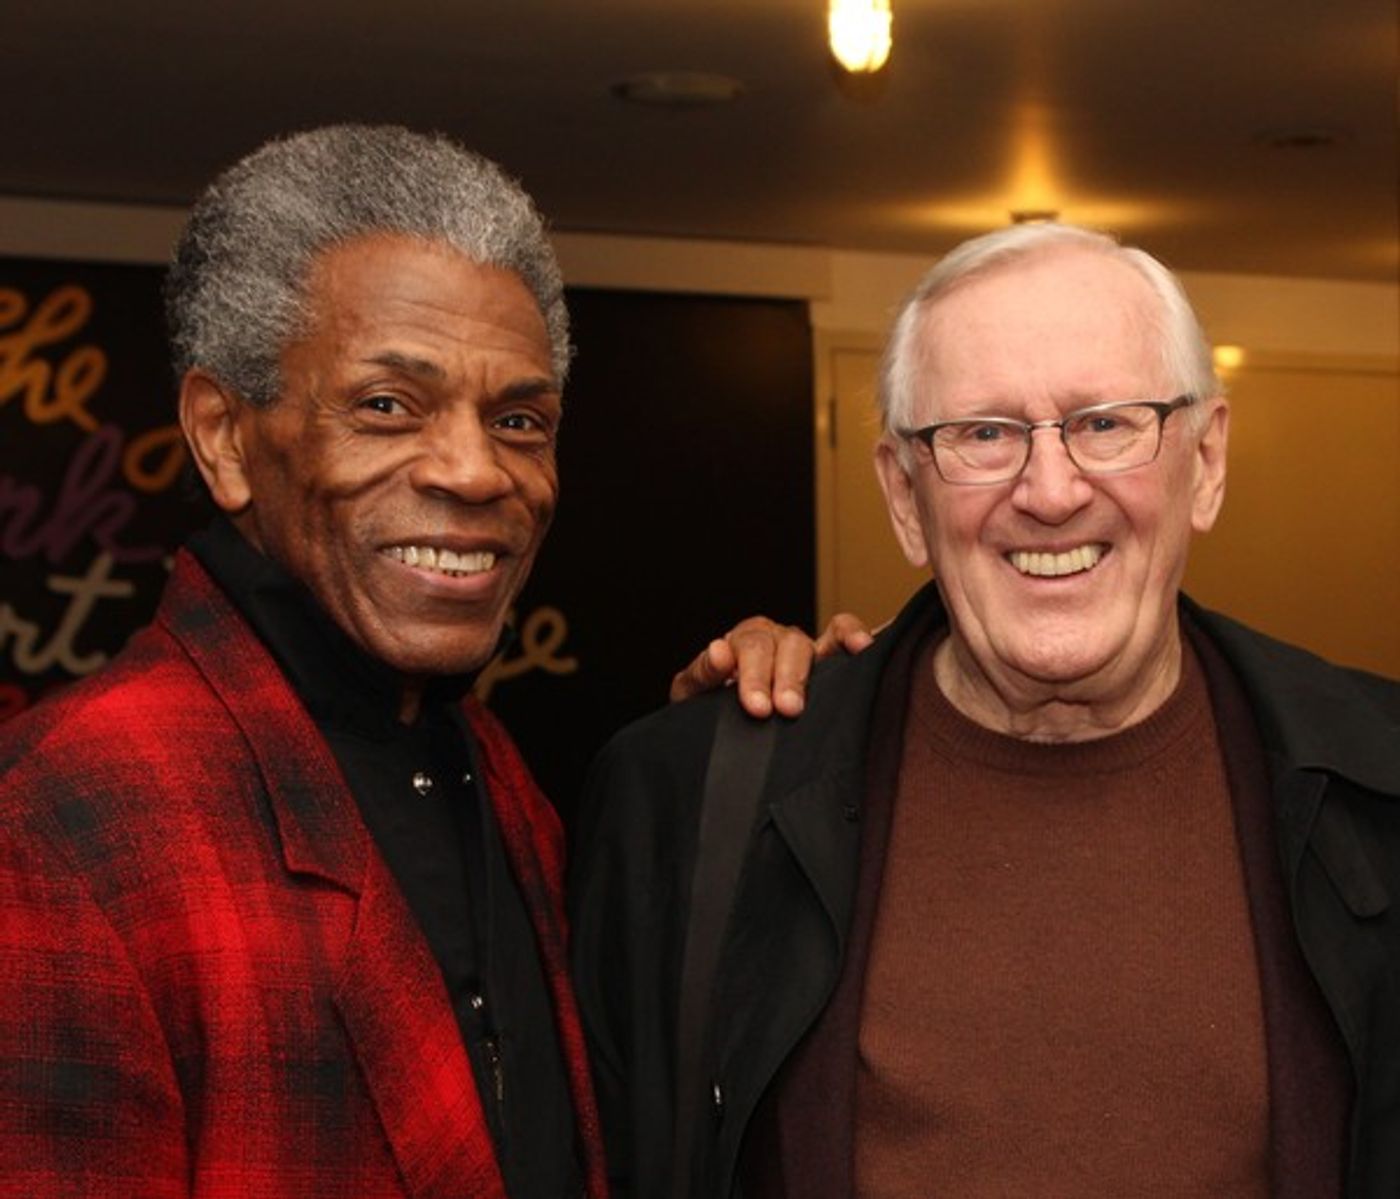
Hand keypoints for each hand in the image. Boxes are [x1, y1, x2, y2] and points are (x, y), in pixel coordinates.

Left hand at [670, 613, 873, 717]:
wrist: (722, 722)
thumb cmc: (710, 703)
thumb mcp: (693, 692)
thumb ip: (702, 673)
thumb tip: (719, 651)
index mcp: (740, 641)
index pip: (750, 648)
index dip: (754, 677)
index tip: (756, 706)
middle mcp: (773, 638)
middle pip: (784, 646)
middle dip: (786, 678)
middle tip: (785, 708)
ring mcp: (801, 647)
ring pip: (810, 644)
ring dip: (813, 670)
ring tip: (816, 695)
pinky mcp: (827, 659)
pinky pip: (841, 635)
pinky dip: (853, 634)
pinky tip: (863, 646)